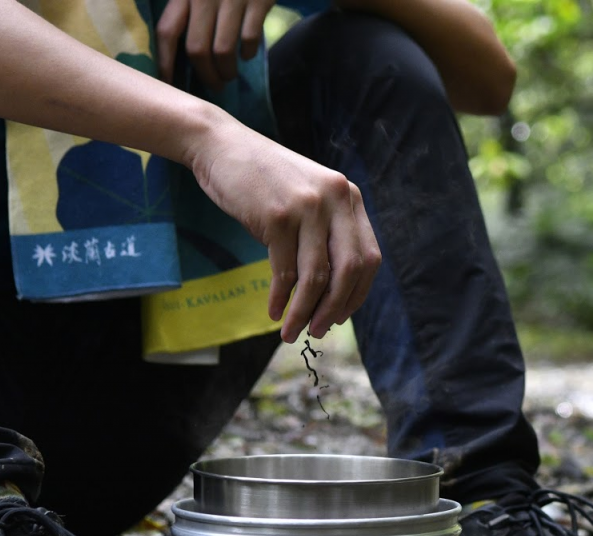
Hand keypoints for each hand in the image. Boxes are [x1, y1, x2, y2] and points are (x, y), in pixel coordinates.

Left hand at [156, 0, 274, 89]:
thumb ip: (183, 9)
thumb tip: (172, 52)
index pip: (167, 32)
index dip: (165, 62)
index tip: (168, 83)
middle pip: (197, 49)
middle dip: (205, 75)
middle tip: (213, 85)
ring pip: (223, 51)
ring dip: (226, 71)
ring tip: (229, 75)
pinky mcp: (257, 1)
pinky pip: (250, 38)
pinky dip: (248, 54)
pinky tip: (247, 56)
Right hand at [189, 121, 380, 342]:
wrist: (222, 146)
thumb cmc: (264, 182)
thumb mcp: (308, 198)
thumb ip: (326, 234)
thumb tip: (334, 297)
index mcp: (349, 197)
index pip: (369, 258)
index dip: (357, 294)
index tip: (340, 316)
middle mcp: (335, 199)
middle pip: (349, 271)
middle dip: (334, 309)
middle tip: (319, 332)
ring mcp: (307, 206)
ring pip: (316, 277)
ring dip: (304, 312)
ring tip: (291, 331)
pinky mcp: (277, 216)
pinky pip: (284, 272)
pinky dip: (279, 298)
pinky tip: (273, 311)